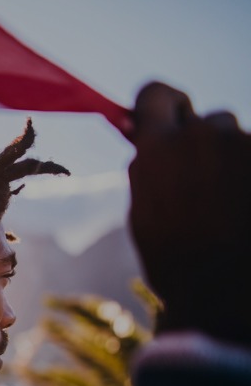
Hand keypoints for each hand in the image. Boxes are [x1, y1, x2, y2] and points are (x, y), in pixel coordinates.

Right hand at [128, 82, 250, 346]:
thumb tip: (146, 142)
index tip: (171, 120)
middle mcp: (201, 135)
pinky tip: (246, 213)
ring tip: (234, 209)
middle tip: (208, 188)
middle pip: (208, 120)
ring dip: (237, 164)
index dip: (164, 105)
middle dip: (208, 145)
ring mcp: (244, 145)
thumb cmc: (179, 264)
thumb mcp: (145, 215)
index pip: (155, 93)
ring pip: (241, 141)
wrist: (226, 292)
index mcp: (157, 148)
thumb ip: (148, 169)